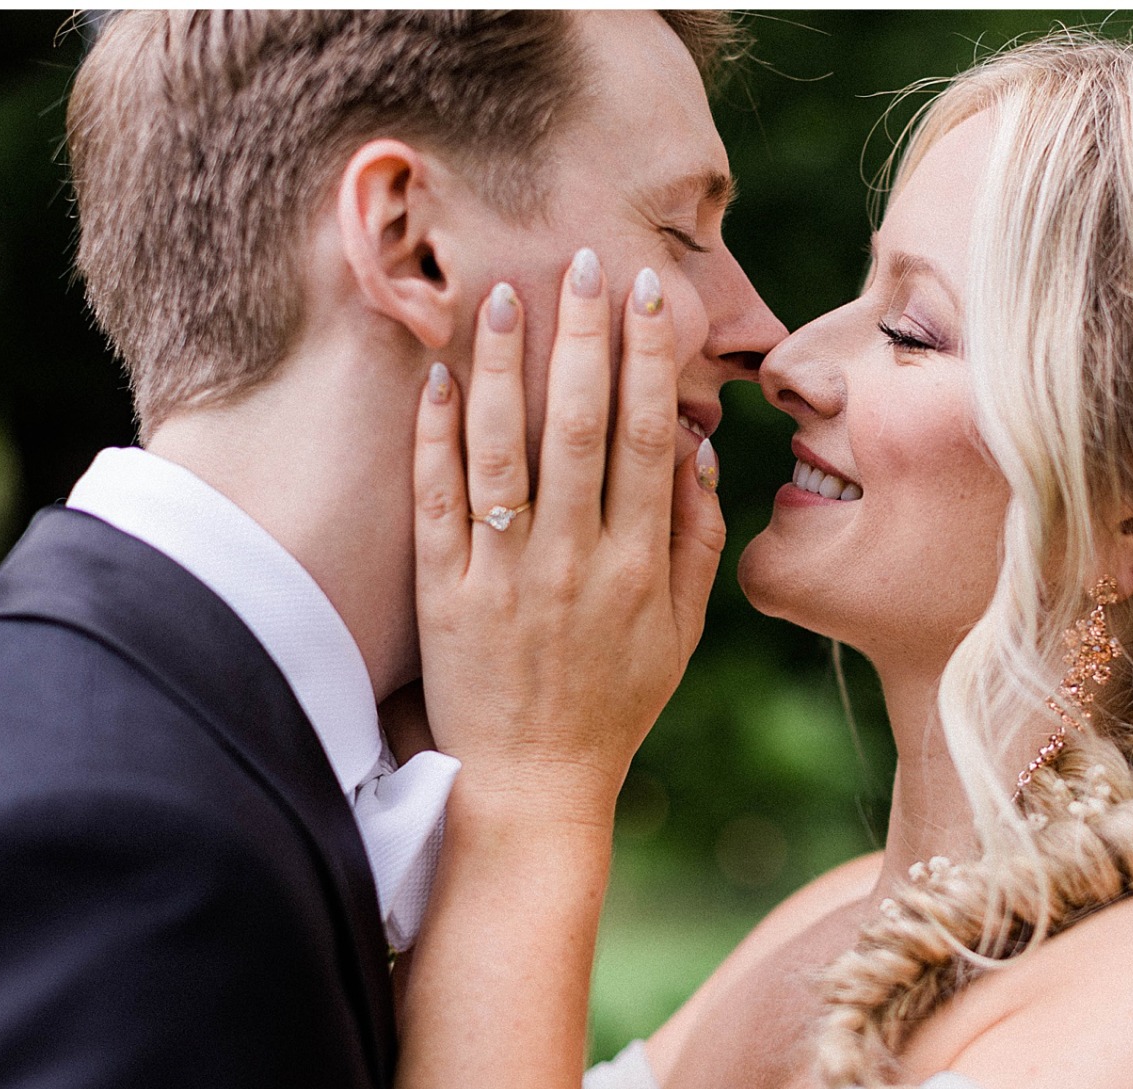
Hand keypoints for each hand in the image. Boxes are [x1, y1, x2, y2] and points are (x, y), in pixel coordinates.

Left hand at [412, 255, 724, 823]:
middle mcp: (574, 560)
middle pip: (582, 425)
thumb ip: (695, 538)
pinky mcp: (444, 594)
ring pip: (505, 449)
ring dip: (503, 365)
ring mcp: (504, 574)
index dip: (648, 357)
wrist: (532, 785)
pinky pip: (438, 500)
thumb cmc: (614, 703)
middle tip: (581, 260)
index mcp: (639, 564)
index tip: (646, 294)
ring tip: (500, 295)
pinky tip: (439, 377)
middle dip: (582, 334)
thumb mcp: (680, 631)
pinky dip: (436, 435)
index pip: (648, 436)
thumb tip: (695, 446)